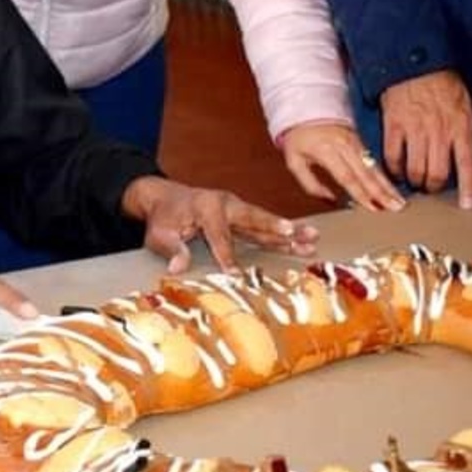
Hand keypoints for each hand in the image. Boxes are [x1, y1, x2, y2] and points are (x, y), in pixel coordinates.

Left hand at [121, 176, 319, 272]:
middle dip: (276, 229)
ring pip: (264, 221)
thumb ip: (170, 249)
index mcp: (205, 207)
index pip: (219, 235)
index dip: (225, 255)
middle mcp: (225, 204)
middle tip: (298, 235)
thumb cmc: (161, 217)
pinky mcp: (240, 216)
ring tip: (313, 239)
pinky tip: (301, 242)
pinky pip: (263, 226)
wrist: (163, 196)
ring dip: (289, 231)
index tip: (235, 275)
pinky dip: (282, 234)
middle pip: (253, 219)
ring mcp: (235, 208)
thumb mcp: (158, 234)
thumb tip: (177, 268)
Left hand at [279, 121, 404, 210]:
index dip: (360, 193)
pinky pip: (374, 162)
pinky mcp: (359, 142)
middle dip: (382, 192)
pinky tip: (392, 188)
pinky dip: (384, 176)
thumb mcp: (293, 160)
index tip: (372, 207)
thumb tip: (330, 199)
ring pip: (374, 168)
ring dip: (388, 186)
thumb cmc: (298, 137)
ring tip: (399, 202)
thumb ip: (309, 183)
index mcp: (326, 150)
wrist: (305, 109)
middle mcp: (344, 146)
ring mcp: (354, 143)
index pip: (347, 176)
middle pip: (366, 173)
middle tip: (395, 208)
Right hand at [380, 70, 471, 207]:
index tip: (467, 204)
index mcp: (461, 127)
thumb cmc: (443, 85)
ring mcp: (415, 130)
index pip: (469, 166)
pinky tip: (395, 170)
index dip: (469, 189)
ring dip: (415, 180)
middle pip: (438, 174)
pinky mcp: (393, 127)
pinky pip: (392, 156)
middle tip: (431, 188)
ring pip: (415, 169)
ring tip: (414, 181)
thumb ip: (465, 134)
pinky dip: (394, 168)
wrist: (415, 64)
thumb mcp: (466, 108)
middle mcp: (439, 132)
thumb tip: (465, 157)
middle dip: (434, 187)